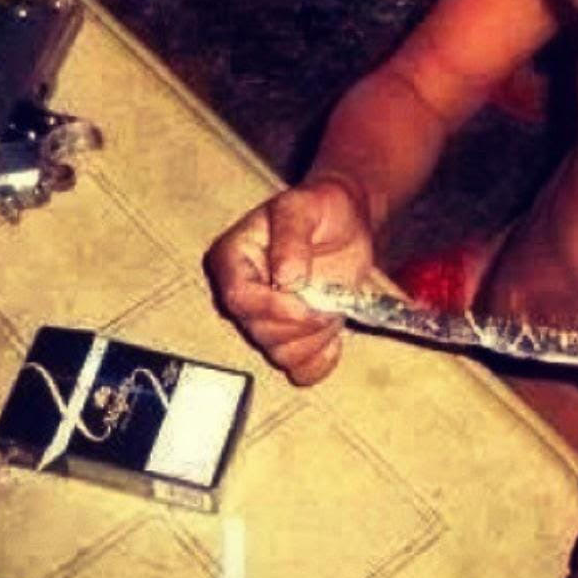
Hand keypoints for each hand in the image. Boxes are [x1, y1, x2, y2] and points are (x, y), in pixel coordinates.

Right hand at [205, 176, 373, 384]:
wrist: (345, 220)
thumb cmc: (320, 207)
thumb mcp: (303, 207)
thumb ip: (291, 237)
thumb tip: (285, 279)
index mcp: (233, 258)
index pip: (237, 298)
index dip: (272, 306)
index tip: (304, 298)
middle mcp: (242, 293)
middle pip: (259, 331)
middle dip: (302, 321)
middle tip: (330, 298)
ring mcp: (265, 320)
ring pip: (280, 354)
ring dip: (315, 336)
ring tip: (332, 305)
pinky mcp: (290, 338)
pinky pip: (300, 369)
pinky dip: (321, 359)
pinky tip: (334, 335)